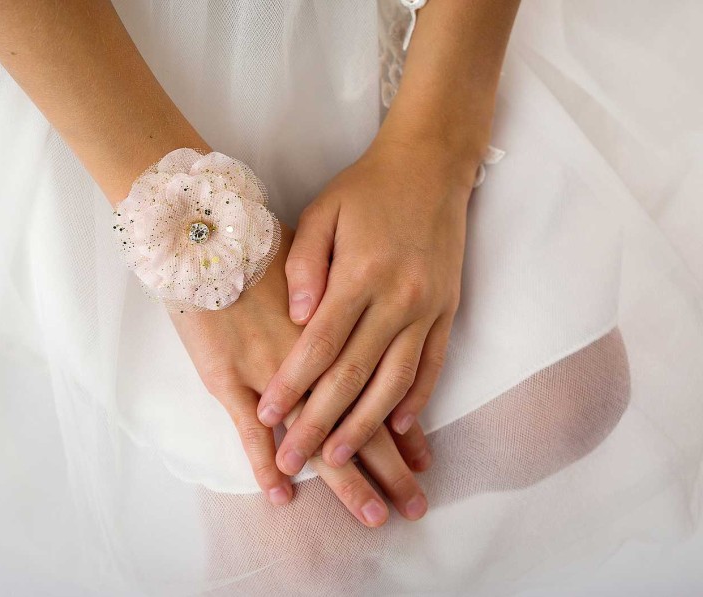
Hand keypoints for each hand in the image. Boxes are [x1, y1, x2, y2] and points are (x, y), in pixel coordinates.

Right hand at [171, 223, 427, 524]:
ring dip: (345, 480)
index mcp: (341, 328)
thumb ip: (341, 294)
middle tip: (413, 507)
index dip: (404, 431)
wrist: (200, 233)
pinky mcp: (227, 377)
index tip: (425, 463)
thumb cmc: (258, 239)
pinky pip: (249, 432)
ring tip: (372, 515)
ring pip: (315, 436)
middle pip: (359, 423)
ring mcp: (270, 371)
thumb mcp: (317, 247)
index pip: (380, 390)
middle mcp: (312, 359)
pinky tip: (282, 496)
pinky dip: (264, 464)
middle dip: (390, 471)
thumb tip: (362, 330)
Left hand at [258, 139, 477, 474]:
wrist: (431, 165)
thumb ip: (304, 265)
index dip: (292, 385)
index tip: (267, 417)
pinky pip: (432, 365)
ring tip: (340, 457)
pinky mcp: (448, 311)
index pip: (319, 344)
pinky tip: (398, 428)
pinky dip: (416, 400)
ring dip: (367, 425)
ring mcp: (427, 308)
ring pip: (394, 381)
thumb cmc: (367, 188)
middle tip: (295, 460)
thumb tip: (295, 317)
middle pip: (353, 375)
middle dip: (320, 422)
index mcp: (360, 274)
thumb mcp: (322, 213)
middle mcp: (397, 298)